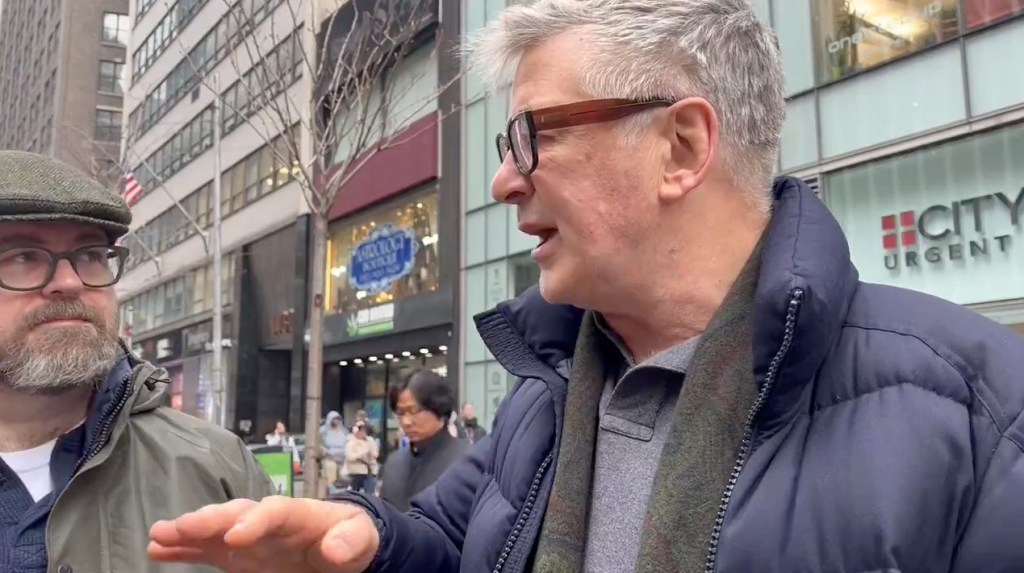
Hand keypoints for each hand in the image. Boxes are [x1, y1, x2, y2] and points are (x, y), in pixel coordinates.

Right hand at [148, 496, 379, 572]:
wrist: (342, 545)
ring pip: (215, 527)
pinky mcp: (237, 553)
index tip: (235, 536)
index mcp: (299, 513)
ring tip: (158, 534)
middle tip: (181, 526)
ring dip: (187, 530)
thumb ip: (350, 540)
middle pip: (237, 512)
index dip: (255, 520)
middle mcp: (267, 520)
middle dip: (210, 518)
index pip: (276, 510)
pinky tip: (157, 548)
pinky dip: (183, 547)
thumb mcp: (360, 538)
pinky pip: (207, 548)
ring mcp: (249, 535)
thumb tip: (336, 551)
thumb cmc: (351, 537)